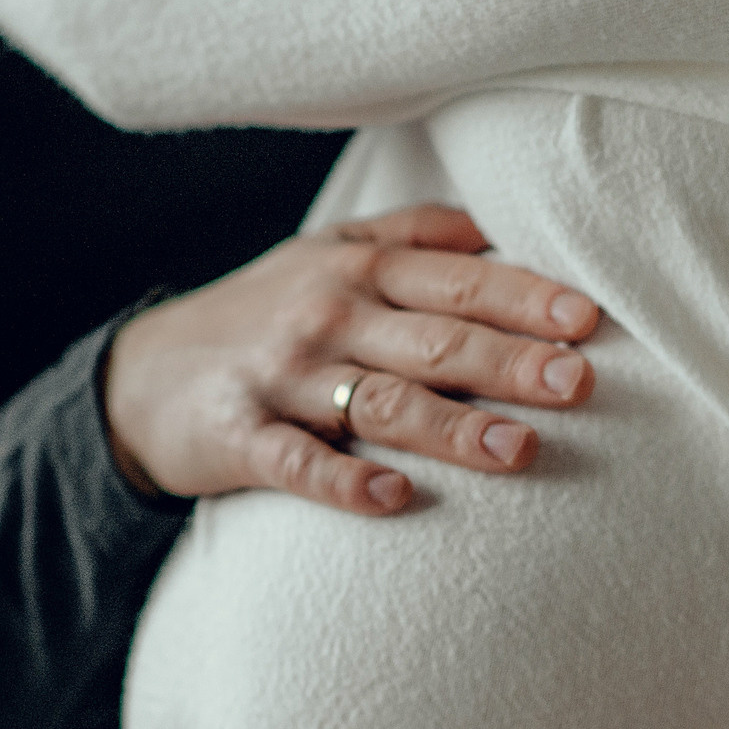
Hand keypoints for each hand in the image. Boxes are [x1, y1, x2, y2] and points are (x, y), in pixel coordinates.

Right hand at [105, 205, 601, 514]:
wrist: (141, 374)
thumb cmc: (265, 312)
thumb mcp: (328, 248)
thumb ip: (413, 233)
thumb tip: (496, 229)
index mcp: (359, 268)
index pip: (457, 281)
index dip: (523, 297)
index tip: (587, 320)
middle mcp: (328, 315)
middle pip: (433, 339)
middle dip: (508, 360)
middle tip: (578, 383)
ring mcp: (284, 377)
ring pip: (381, 402)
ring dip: (452, 427)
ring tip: (520, 450)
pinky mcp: (242, 437)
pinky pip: (298, 463)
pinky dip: (344, 481)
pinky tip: (395, 498)